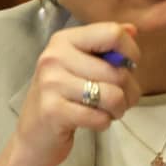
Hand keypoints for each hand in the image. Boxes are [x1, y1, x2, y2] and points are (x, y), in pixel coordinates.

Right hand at [0, 23, 141, 165]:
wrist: (33, 136)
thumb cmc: (63, 98)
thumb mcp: (80, 66)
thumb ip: (105, 46)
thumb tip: (133, 29)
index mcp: (63, 40)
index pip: (113, 33)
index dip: (131, 53)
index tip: (124, 68)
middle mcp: (54, 57)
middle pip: (117, 71)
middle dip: (129, 92)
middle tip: (118, 100)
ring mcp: (51, 84)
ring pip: (113, 96)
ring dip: (118, 110)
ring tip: (106, 111)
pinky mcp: (53, 111)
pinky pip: (100, 117)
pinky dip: (103, 123)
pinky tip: (90, 121)